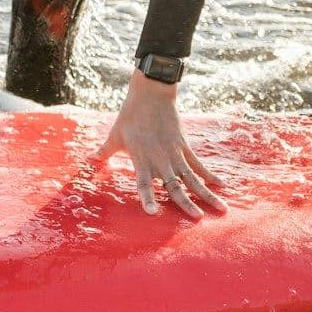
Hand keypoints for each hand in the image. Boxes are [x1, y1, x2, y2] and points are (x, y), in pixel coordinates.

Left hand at [95, 73, 227, 217]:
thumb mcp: (115, 134)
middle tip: (198, 219)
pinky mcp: (185, 146)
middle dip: (187, 203)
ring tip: (221, 209)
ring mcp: (175, 153)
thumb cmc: (130, 115)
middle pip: (175, 185)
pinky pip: (199, 164)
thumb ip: (104, 151)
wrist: (152, 93)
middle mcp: (160, 159)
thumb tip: (89, 160)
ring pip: (193, 178)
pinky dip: (211, 176)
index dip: (147, 198)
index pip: (143, 183)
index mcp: (141, 158)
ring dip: (207, 194)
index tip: (152, 213)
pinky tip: (222, 186)